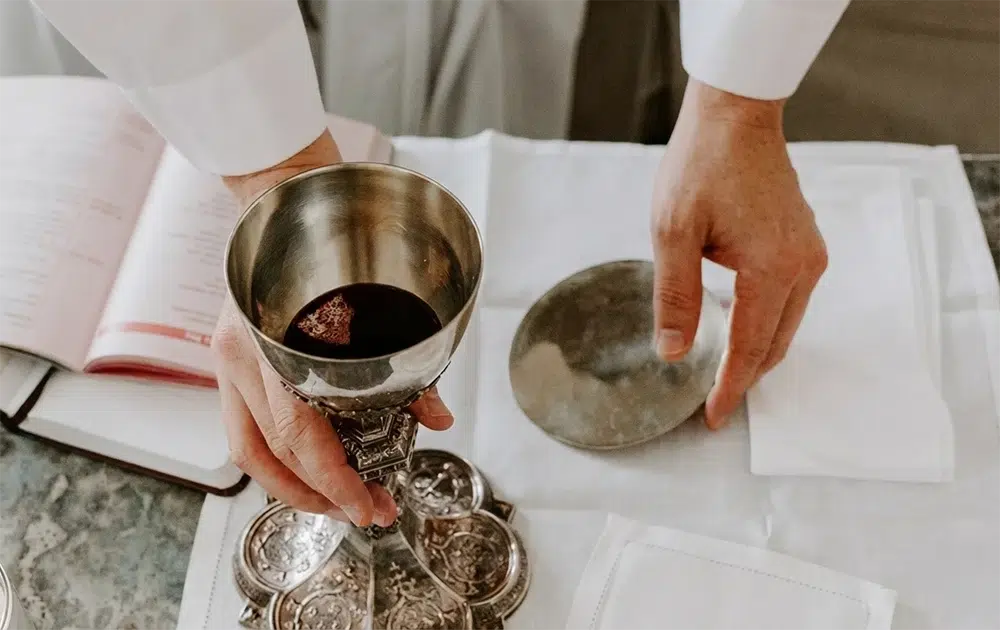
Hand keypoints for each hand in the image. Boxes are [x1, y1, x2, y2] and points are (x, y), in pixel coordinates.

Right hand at [214, 131, 454, 526]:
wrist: (282, 194)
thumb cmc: (330, 240)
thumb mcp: (373, 297)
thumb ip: (403, 359)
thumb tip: (436, 416)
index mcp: (276, 338)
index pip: (300, 434)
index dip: (334, 481)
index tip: (368, 506)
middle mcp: (241, 352)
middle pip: (270, 453)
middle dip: (319, 495)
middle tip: (364, 512)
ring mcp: (227, 354)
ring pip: (247, 448)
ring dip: (292, 486)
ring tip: (335, 503)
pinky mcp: (229, 354)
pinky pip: (244, 424)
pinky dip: (277, 456)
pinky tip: (309, 468)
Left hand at [651, 80, 827, 428]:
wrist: (735, 116)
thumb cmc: (701, 166)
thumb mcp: (673, 233)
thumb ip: (676, 297)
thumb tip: (675, 352)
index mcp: (772, 269)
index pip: (751, 348)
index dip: (731, 387)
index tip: (712, 418)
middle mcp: (802, 266)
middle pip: (775, 342)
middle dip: (746, 377)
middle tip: (714, 405)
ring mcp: (809, 252)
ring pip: (786, 324)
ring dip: (757, 351)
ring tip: (724, 374)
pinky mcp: (805, 242)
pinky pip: (789, 299)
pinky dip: (766, 323)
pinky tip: (739, 329)